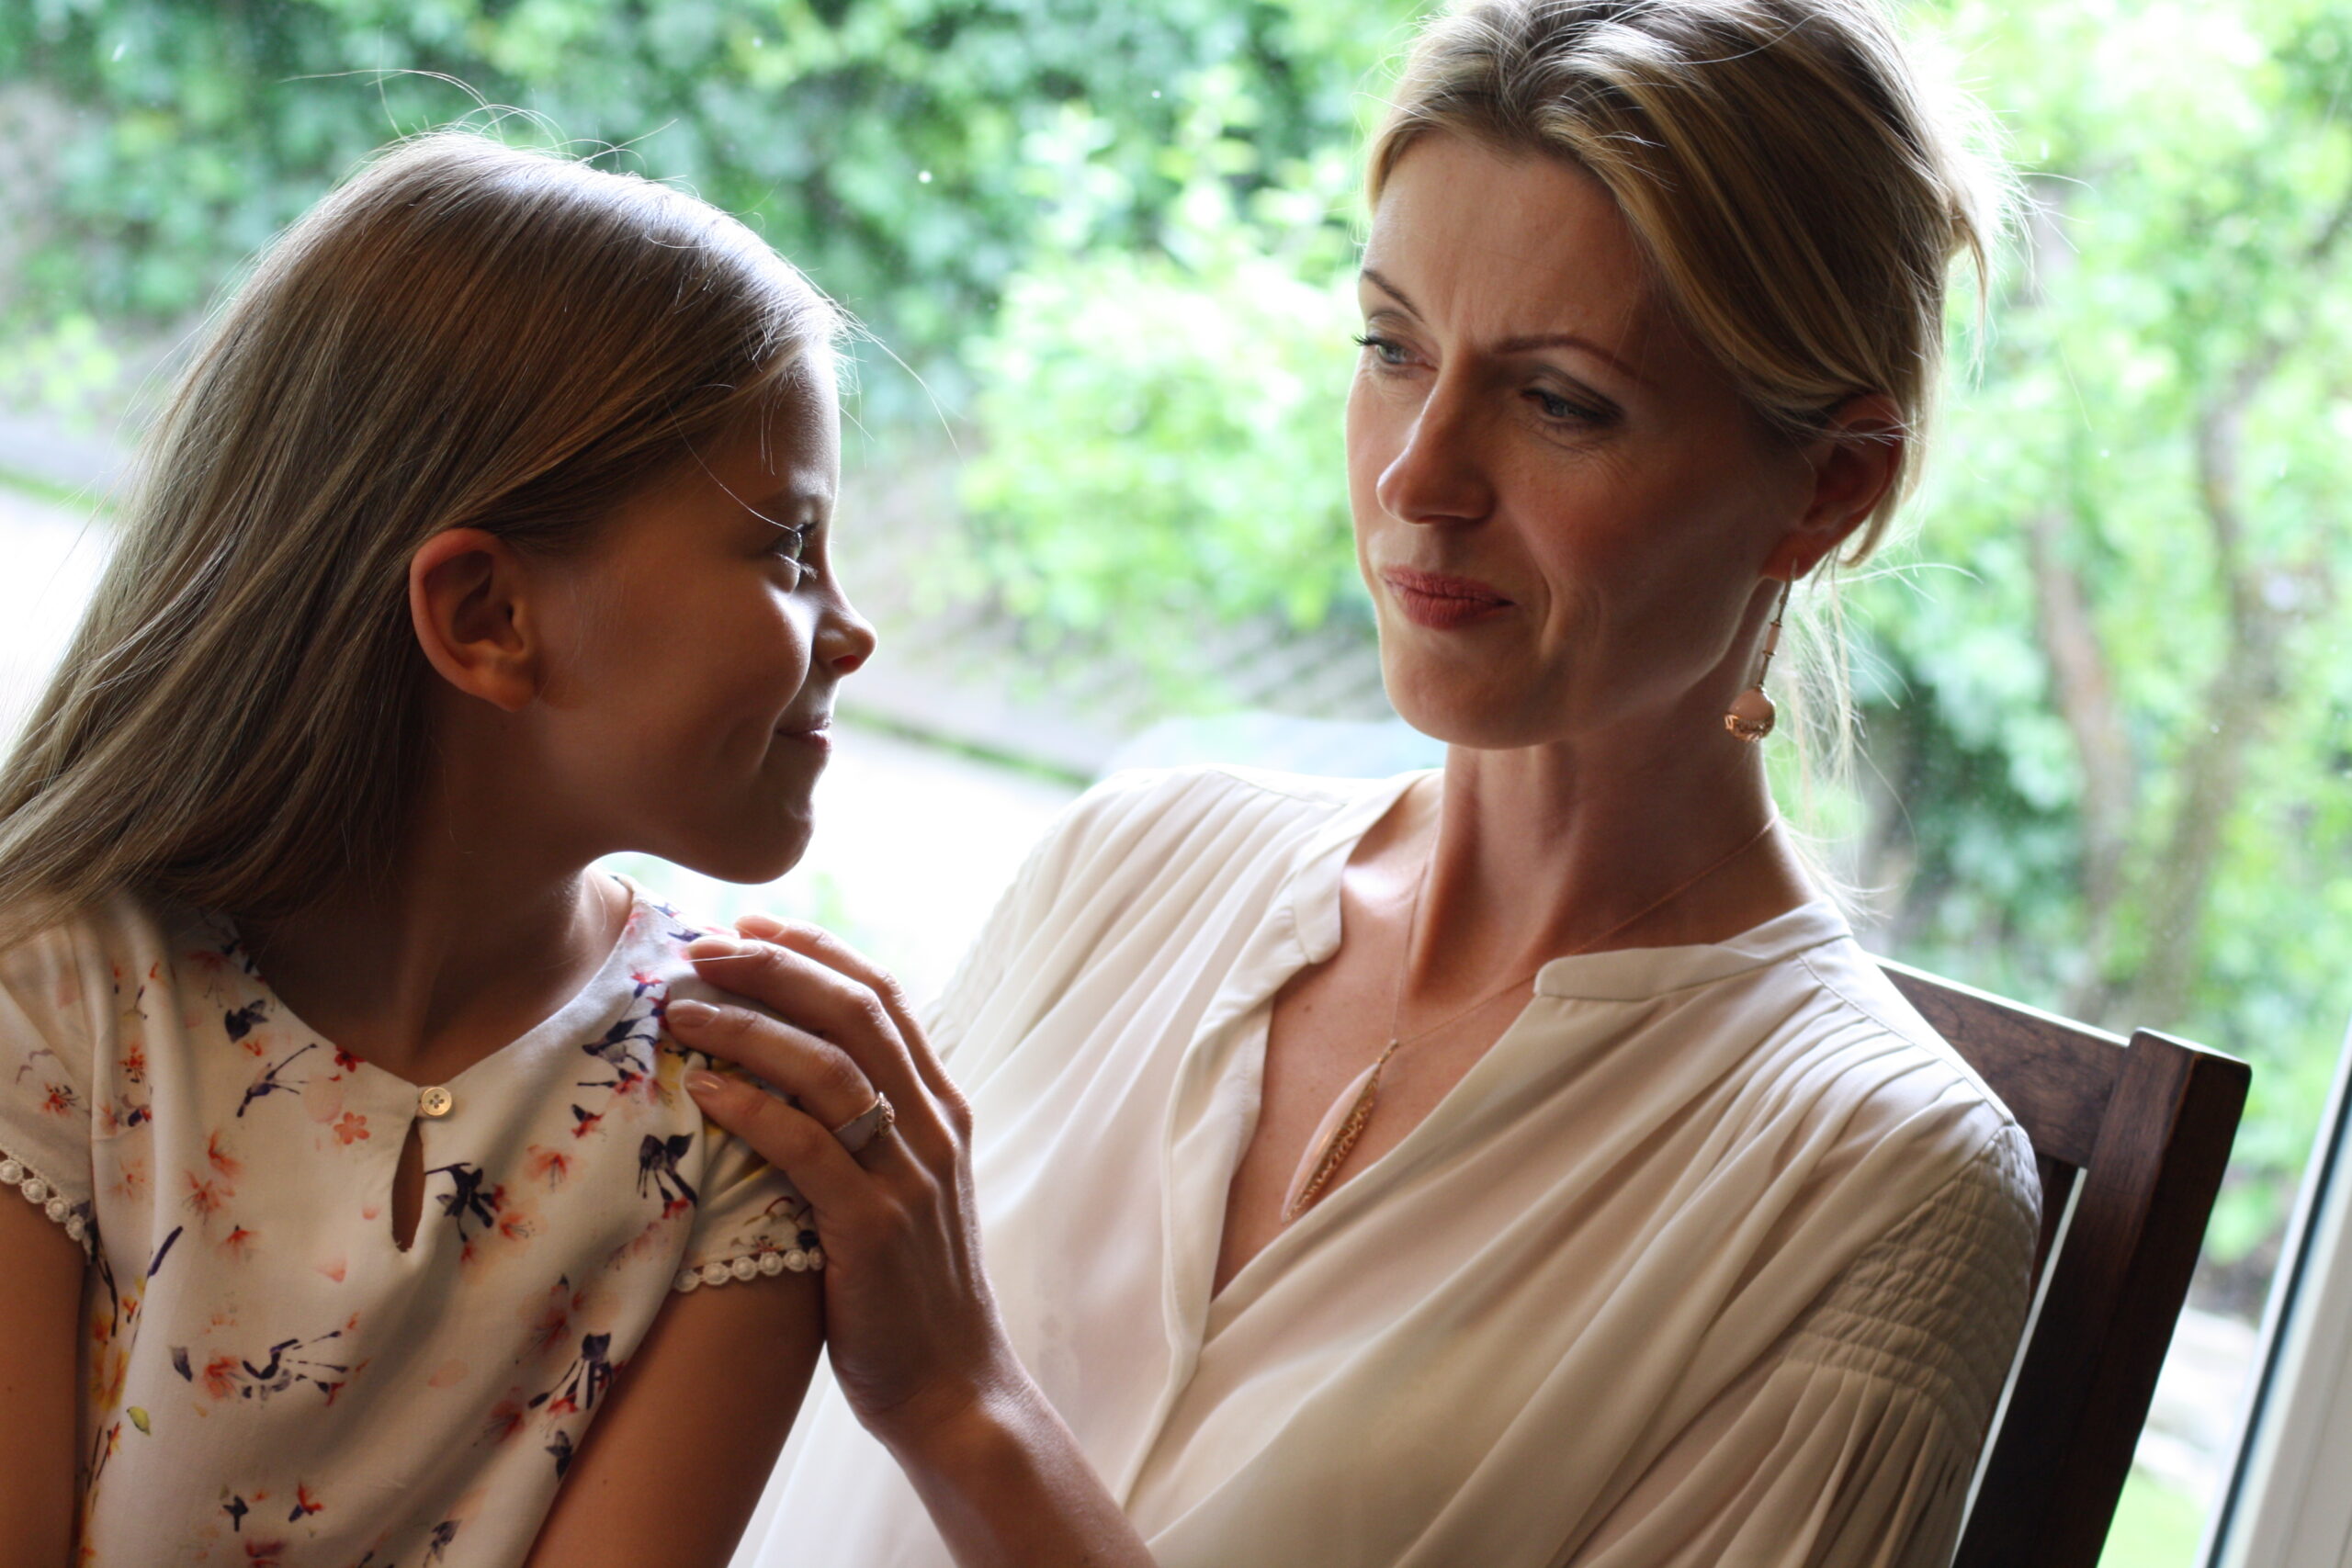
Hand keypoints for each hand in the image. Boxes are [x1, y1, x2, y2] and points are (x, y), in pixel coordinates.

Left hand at [666, 916, 1017, 1449]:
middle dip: (774, 966)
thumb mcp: (901, 1191)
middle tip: (703, 946)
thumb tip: (784, 1076)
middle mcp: (934, 1129)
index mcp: (943, 1109)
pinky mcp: (876, 1228)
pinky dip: (754, 1108)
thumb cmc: (906, 1293)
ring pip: (831, 1067)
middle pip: (856, 1012)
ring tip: (682, 1008)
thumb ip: (865, 1129)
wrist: (954, 1389)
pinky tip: (705, 1089)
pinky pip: (808, 1147)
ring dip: (750, 1026)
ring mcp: (910, 1177)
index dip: (815, 950)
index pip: (883, 997)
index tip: (749, 924)